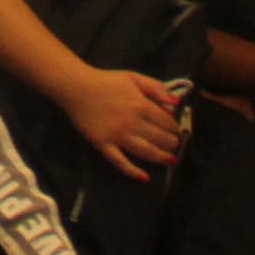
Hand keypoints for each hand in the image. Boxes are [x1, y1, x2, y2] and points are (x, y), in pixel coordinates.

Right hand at [61, 65, 185, 179]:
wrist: (76, 87)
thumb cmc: (106, 82)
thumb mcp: (133, 78)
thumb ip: (156, 87)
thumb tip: (176, 102)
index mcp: (140, 105)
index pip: (166, 121)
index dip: (175, 127)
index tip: (178, 131)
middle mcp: (131, 122)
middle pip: (159, 138)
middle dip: (172, 143)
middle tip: (177, 146)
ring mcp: (117, 136)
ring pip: (145, 151)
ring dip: (161, 158)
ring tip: (170, 160)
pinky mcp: (103, 145)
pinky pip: (120, 162)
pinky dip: (133, 171)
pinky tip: (144, 177)